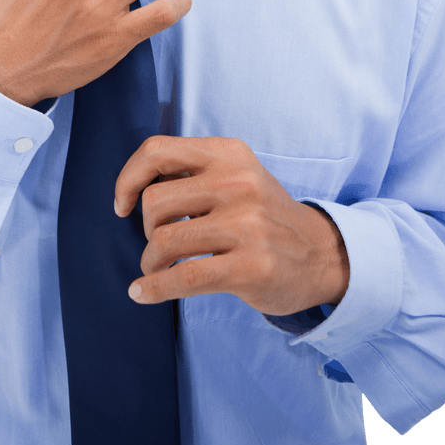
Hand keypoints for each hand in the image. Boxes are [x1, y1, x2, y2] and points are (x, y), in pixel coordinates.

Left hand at [114, 136, 349, 315]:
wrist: (322, 253)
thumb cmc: (264, 214)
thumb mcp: (236, 174)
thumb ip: (191, 172)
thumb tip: (133, 185)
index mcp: (229, 154)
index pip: (157, 151)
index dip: (128, 178)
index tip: (122, 204)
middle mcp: (238, 183)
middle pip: (154, 202)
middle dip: (147, 229)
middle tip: (160, 243)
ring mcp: (247, 226)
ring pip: (164, 241)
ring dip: (151, 261)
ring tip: (159, 268)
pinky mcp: (250, 268)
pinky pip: (182, 278)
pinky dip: (153, 288)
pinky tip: (142, 293)